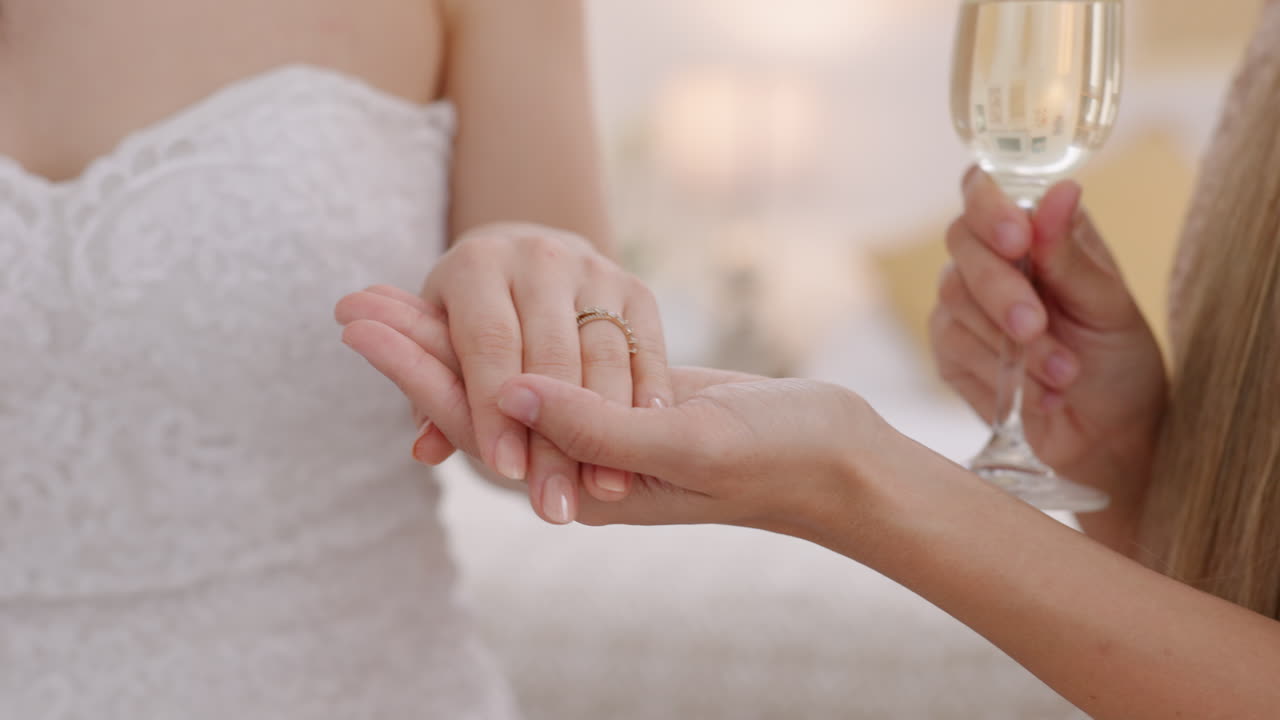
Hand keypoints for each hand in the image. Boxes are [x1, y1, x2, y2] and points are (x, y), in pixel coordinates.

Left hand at [335, 222, 672, 522]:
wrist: (533, 258)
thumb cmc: (473, 319)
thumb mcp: (443, 342)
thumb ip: (438, 396)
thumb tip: (425, 450)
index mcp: (475, 264)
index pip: (487, 345)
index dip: (495, 408)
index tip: (505, 471)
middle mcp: (537, 256)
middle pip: (548, 358)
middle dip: (553, 439)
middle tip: (553, 506)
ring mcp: (592, 268)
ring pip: (603, 353)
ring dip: (608, 427)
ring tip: (605, 494)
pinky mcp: (634, 286)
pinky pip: (646, 348)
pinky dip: (646, 397)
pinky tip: (644, 447)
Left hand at [339, 313, 882, 531]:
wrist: (836, 456)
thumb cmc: (774, 459)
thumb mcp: (687, 444)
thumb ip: (594, 424)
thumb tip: (507, 393)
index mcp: (585, 473)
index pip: (482, 417)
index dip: (418, 368)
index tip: (359, 321)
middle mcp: (582, 454)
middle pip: (482, 397)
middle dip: (417, 350)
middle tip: (350, 304)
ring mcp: (604, 424)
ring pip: (512, 378)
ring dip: (456, 338)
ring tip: (395, 301)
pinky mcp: (628, 395)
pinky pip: (552, 364)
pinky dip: (511, 335)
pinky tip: (483, 311)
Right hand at [930, 169, 1166, 492]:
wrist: (1109, 436)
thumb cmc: (1117, 361)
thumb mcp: (1109, 306)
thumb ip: (1072, 255)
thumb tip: (1062, 190)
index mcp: (1034, 231)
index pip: (984, 189)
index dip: (988, 204)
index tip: (1015, 237)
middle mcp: (991, 259)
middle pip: (962, 242)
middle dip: (1000, 287)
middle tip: (1035, 325)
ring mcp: (964, 305)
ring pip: (954, 297)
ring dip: (1008, 340)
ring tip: (1063, 372)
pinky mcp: (950, 351)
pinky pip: (952, 344)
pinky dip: (999, 371)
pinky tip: (1039, 392)